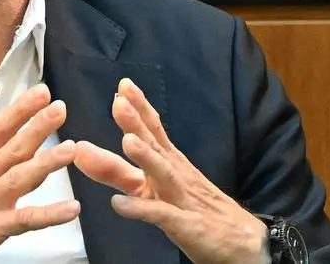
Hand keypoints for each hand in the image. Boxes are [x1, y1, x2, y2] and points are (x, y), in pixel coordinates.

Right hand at [0, 84, 80, 263]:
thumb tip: (24, 147)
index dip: (21, 109)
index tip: (42, 92)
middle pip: (12, 147)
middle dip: (37, 126)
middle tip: (60, 108)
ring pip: (20, 177)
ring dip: (47, 162)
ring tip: (71, 150)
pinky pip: (25, 219)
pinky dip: (50, 214)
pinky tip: (70, 208)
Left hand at [74, 78, 269, 263]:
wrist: (245, 244)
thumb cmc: (197, 212)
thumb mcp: (154, 188)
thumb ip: (117, 172)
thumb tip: (83, 153)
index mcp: (170, 163)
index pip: (155, 130)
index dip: (140, 107)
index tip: (124, 85)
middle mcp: (175, 175)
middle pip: (155, 145)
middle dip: (137, 123)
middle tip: (118, 102)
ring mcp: (181, 199)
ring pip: (163, 174)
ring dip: (146, 157)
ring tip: (127, 141)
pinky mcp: (185, 226)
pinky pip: (160, 216)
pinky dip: (140, 209)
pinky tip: (118, 203)